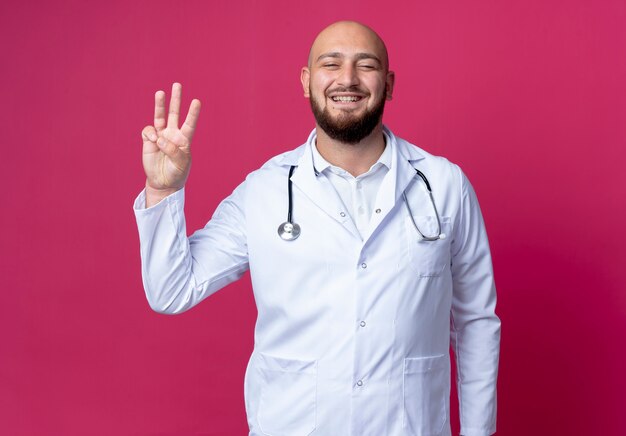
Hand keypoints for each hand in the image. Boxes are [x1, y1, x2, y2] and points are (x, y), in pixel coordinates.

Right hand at [141, 83, 200, 205]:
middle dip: (176, 100)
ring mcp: (160, 136)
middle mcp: (173, 134)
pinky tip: (152, 141)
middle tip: (177, 84)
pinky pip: (148, 131)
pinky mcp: (148, 140)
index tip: (196, 101)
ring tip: (160, 93)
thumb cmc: (176, 173)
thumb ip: (172, 150)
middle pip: (174, 113)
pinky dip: (149, 134)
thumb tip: (159, 138)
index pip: (190, 124)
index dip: (193, 113)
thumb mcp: (180, 164)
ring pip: (159, 116)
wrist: (163, 182)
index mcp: (184, 139)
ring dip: (159, 105)